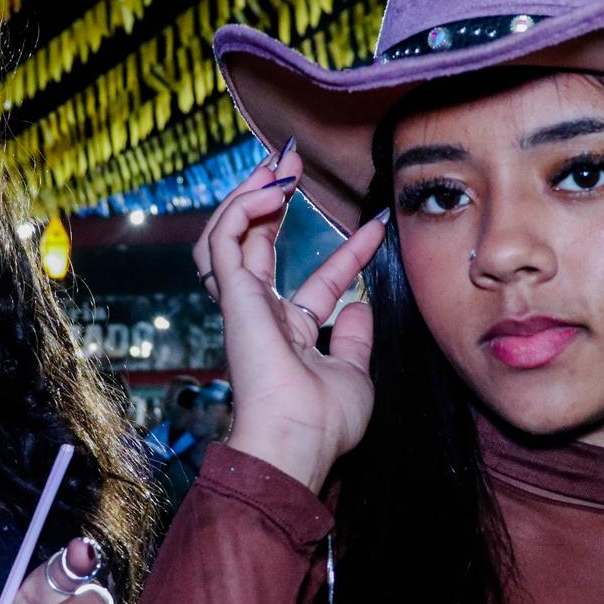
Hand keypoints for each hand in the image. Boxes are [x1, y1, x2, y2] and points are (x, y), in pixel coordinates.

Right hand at [191, 143, 387, 492]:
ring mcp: (243, 304)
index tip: (377, 225)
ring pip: (230, 235)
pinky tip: (271, 190)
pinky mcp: (232, 295)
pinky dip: (242, 208)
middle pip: (259, 244)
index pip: (316, 281)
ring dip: (250, 195)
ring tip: (276, 166)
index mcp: (289, 334)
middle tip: (292, 161)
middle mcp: (262, 314)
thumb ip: (354, 339)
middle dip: (275, 198)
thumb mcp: (354, 373)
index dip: (347, 253)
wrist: (297, 441)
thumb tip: (361, 306)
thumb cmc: (322, 422)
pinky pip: (225, 238)